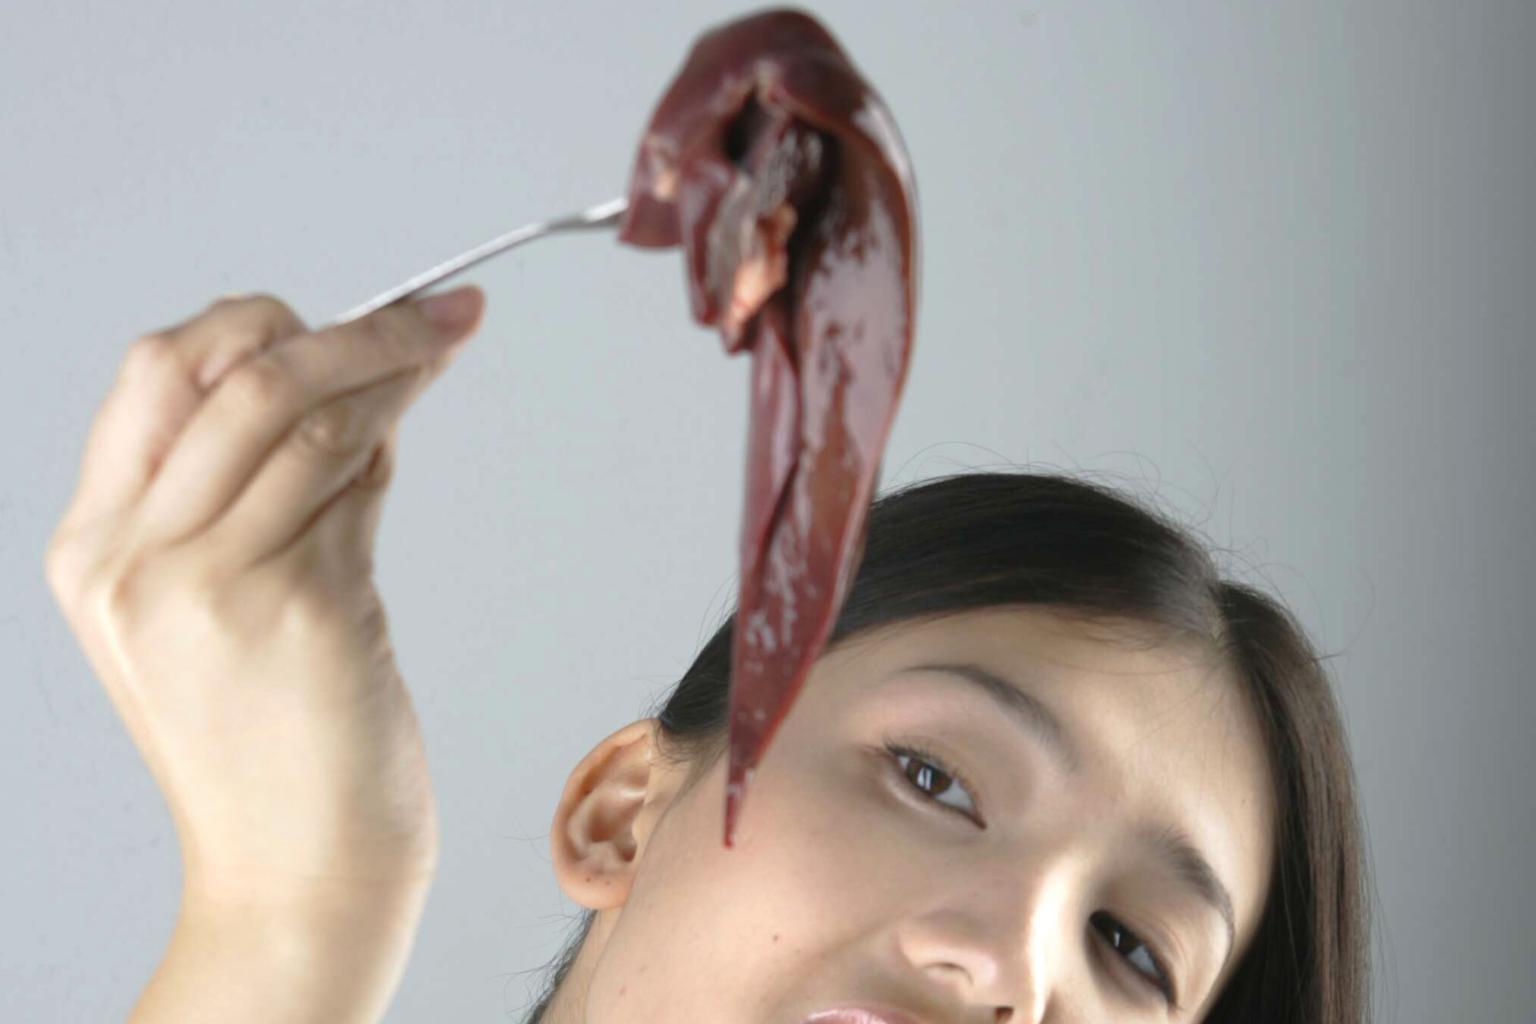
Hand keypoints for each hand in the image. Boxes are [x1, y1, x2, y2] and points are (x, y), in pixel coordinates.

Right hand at [43, 286, 484, 899]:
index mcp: (93, 550)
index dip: (251, 322)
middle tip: (430, 313)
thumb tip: (351, 382)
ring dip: (389, 366)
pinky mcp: (293, 605)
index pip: (155, 376)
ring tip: (442, 347)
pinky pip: (351, 481)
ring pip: (302, 413)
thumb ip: (266, 490)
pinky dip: (387, 444)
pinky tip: (403, 443)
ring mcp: (205, 582)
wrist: (298, 868)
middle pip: (233, 373)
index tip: (335, 312)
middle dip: (344, 327)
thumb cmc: (274, 740)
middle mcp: (133, 559)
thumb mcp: (227, 605)